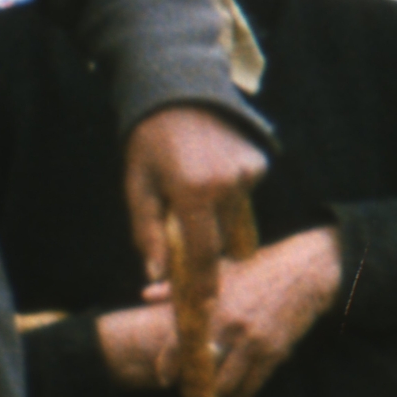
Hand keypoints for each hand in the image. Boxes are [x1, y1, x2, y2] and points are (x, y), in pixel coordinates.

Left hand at [96, 229, 343, 396]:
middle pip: (202, 371)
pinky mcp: (275, 352)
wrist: (305, 271)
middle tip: (191, 389)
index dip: (169, 366)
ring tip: (213, 394)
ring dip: (216, 395)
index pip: (182, 343)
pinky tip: (234, 396)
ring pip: (225, 385)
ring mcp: (254, 340)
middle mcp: (231, 325)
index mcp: (214, 304)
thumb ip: (180, 287)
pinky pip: (251, 387)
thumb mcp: (218, 272)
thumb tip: (146, 294)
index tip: (165, 378)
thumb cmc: (258, 268)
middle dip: (194, 385)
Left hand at [124, 105, 268, 332]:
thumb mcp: (137, 185)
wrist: (177, 89)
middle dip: (212, 252)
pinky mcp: (258, 163)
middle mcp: (228, 185)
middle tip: (193, 248)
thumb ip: (147, 232)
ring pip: (239, 221)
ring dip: (220, 222)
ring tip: (194, 193)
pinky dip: (230, 197)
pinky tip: (210, 173)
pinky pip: (246, 197)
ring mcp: (248, 173)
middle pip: (227, 243)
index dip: (203, 283)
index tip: (202, 306)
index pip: (203, 253)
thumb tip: (156, 274)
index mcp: (194, 192)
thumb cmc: (148, 140)